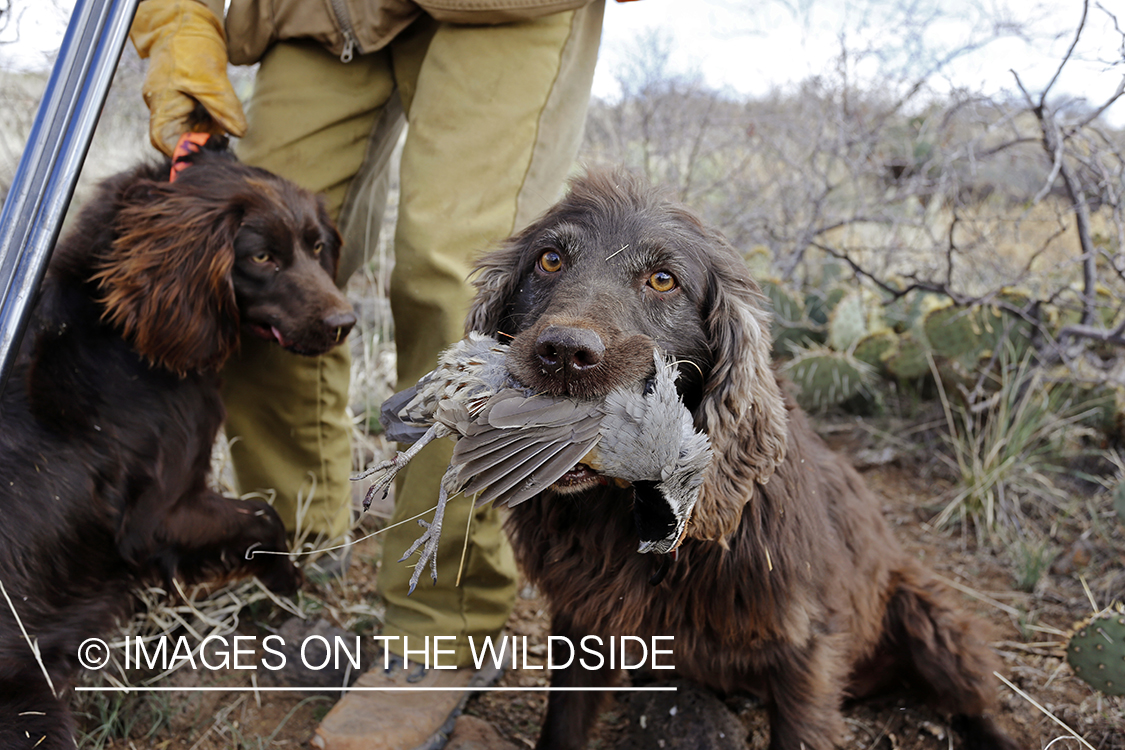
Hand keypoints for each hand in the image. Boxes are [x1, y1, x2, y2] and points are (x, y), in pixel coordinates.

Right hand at [130, 0, 246, 155]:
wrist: (188, 22)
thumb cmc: (190, 45)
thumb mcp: (210, 78)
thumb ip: (224, 108)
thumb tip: (239, 133)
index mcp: (162, 105)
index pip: (166, 142)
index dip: (186, 151)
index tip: (210, 150)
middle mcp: (166, 109)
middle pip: (183, 140)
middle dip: (205, 140)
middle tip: (226, 136)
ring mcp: (178, 106)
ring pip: (196, 130)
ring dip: (214, 130)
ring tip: (228, 118)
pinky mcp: (190, 102)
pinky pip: (203, 119)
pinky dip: (216, 120)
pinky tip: (226, 112)